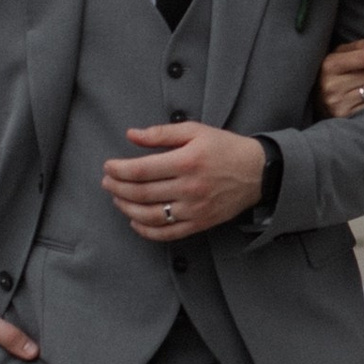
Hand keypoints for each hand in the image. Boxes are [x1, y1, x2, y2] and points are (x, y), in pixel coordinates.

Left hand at [103, 118, 268, 241]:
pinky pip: (167, 233)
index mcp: (187, 161)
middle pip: (142, 193)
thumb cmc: (225, 148)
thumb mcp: (196, 131)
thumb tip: (132, 135)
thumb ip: (162, 133)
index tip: (108, 166)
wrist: (257, 172)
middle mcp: (189, 187)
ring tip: (117, 199)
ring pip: (150, 215)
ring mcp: (194, 208)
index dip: (119, 170)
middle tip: (107, 182)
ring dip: (127, 208)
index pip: (142, 170)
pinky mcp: (200, 223)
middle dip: (118, 188)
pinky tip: (135, 220)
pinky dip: (146, 230)